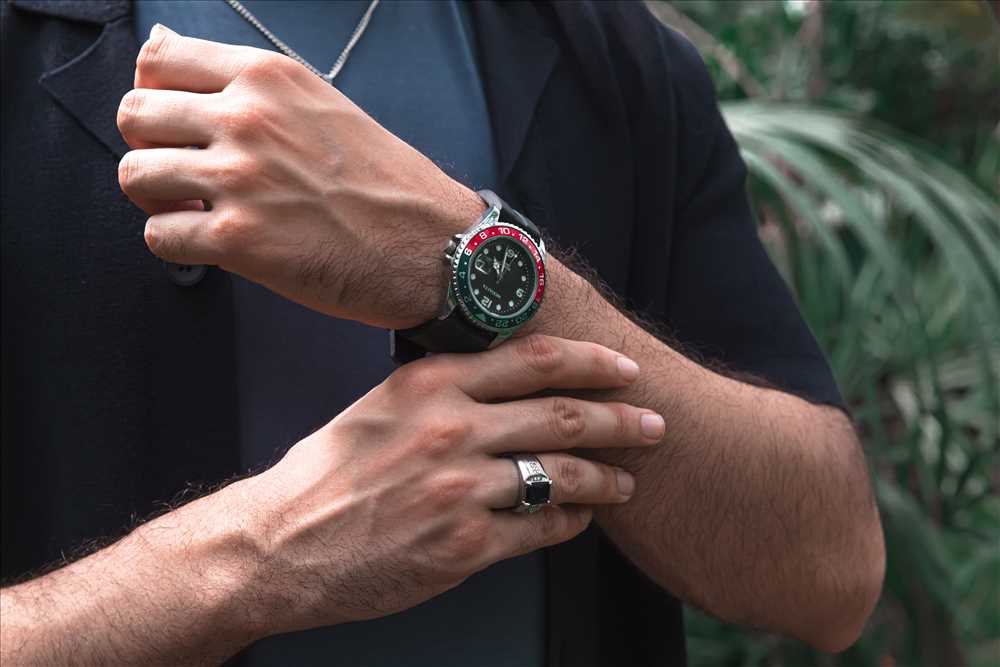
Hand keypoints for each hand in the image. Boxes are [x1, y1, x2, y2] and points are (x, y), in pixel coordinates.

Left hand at [116, 24, 484, 327]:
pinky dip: (178, 245)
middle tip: (187, 173)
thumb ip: (245, 84)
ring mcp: (240, 179)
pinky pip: (159, 237)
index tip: (178, 124)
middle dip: (152, 149)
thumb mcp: (320, 103)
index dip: (156, 95)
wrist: (431, 244)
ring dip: (160, 199)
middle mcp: (248, 118)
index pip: (157, 60)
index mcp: (268, 77)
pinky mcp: (238, 240)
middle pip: (133, 116)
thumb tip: (162, 48)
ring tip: (200, 210)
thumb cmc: (386, 181)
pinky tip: (215, 243)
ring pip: (135, 176)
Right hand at [233, 335, 664, 634]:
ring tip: (627, 480)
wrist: (282, 542)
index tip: (624, 369)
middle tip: (653, 423)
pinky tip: (581, 518)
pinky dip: (570, 523)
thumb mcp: (382, 406)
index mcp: (431, 385)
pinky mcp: (463, 546)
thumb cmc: (329, 473)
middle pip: (561, 416)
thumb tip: (512, 379)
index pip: (534, 361)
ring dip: (606, 477)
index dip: (591, 363)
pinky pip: (540, 530)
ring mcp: (459, 490)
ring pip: (561, 477)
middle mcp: (450, 430)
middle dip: (620, 420)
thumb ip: (447, 387)